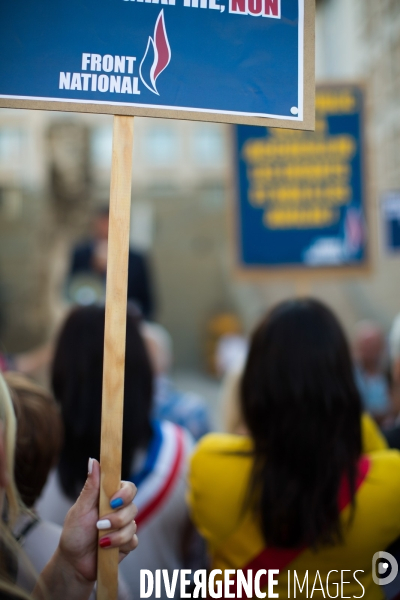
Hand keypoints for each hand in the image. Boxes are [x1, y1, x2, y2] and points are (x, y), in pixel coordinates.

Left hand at [58, 459, 137, 582]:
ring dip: (115, 534)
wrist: (74, 563)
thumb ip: (90, 486)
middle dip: (117, 518)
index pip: (128, 487)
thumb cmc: (74, 533)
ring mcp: (124, 526)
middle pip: (133, 506)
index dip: (125, 493)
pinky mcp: (127, 542)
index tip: (113, 501)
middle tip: (101, 524)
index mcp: (109, 497)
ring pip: (133, 524)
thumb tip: (93, 460)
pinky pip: (133, 540)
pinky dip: (119, 545)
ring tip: (99, 540)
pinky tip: (106, 548)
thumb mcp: (80, 509)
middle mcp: (119, 510)